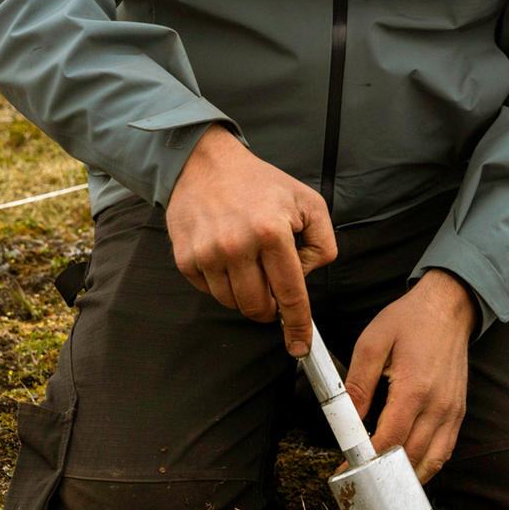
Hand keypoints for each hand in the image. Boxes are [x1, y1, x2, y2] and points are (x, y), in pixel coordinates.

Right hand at [166, 126, 336, 354]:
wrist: (204, 163)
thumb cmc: (260, 184)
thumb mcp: (307, 202)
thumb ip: (323, 242)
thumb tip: (306, 278)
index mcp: (272, 232)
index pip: (290, 294)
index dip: (298, 325)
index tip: (300, 346)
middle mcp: (237, 245)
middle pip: (257, 306)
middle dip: (269, 308)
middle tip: (271, 289)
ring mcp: (207, 253)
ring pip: (232, 303)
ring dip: (244, 293)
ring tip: (247, 263)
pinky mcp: (185, 257)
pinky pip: (208, 290)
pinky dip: (221, 282)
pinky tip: (225, 256)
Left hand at [345, 272, 476, 481]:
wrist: (448, 307)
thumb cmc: (409, 321)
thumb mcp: (372, 343)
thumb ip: (358, 384)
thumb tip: (347, 420)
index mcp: (414, 388)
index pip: (389, 438)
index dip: (366, 459)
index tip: (347, 468)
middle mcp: (438, 405)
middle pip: (410, 456)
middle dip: (383, 473)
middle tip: (359, 480)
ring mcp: (452, 411)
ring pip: (431, 461)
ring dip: (406, 475)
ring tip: (382, 480)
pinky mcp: (458, 412)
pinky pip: (445, 450)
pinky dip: (427, 464)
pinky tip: (407, 467)